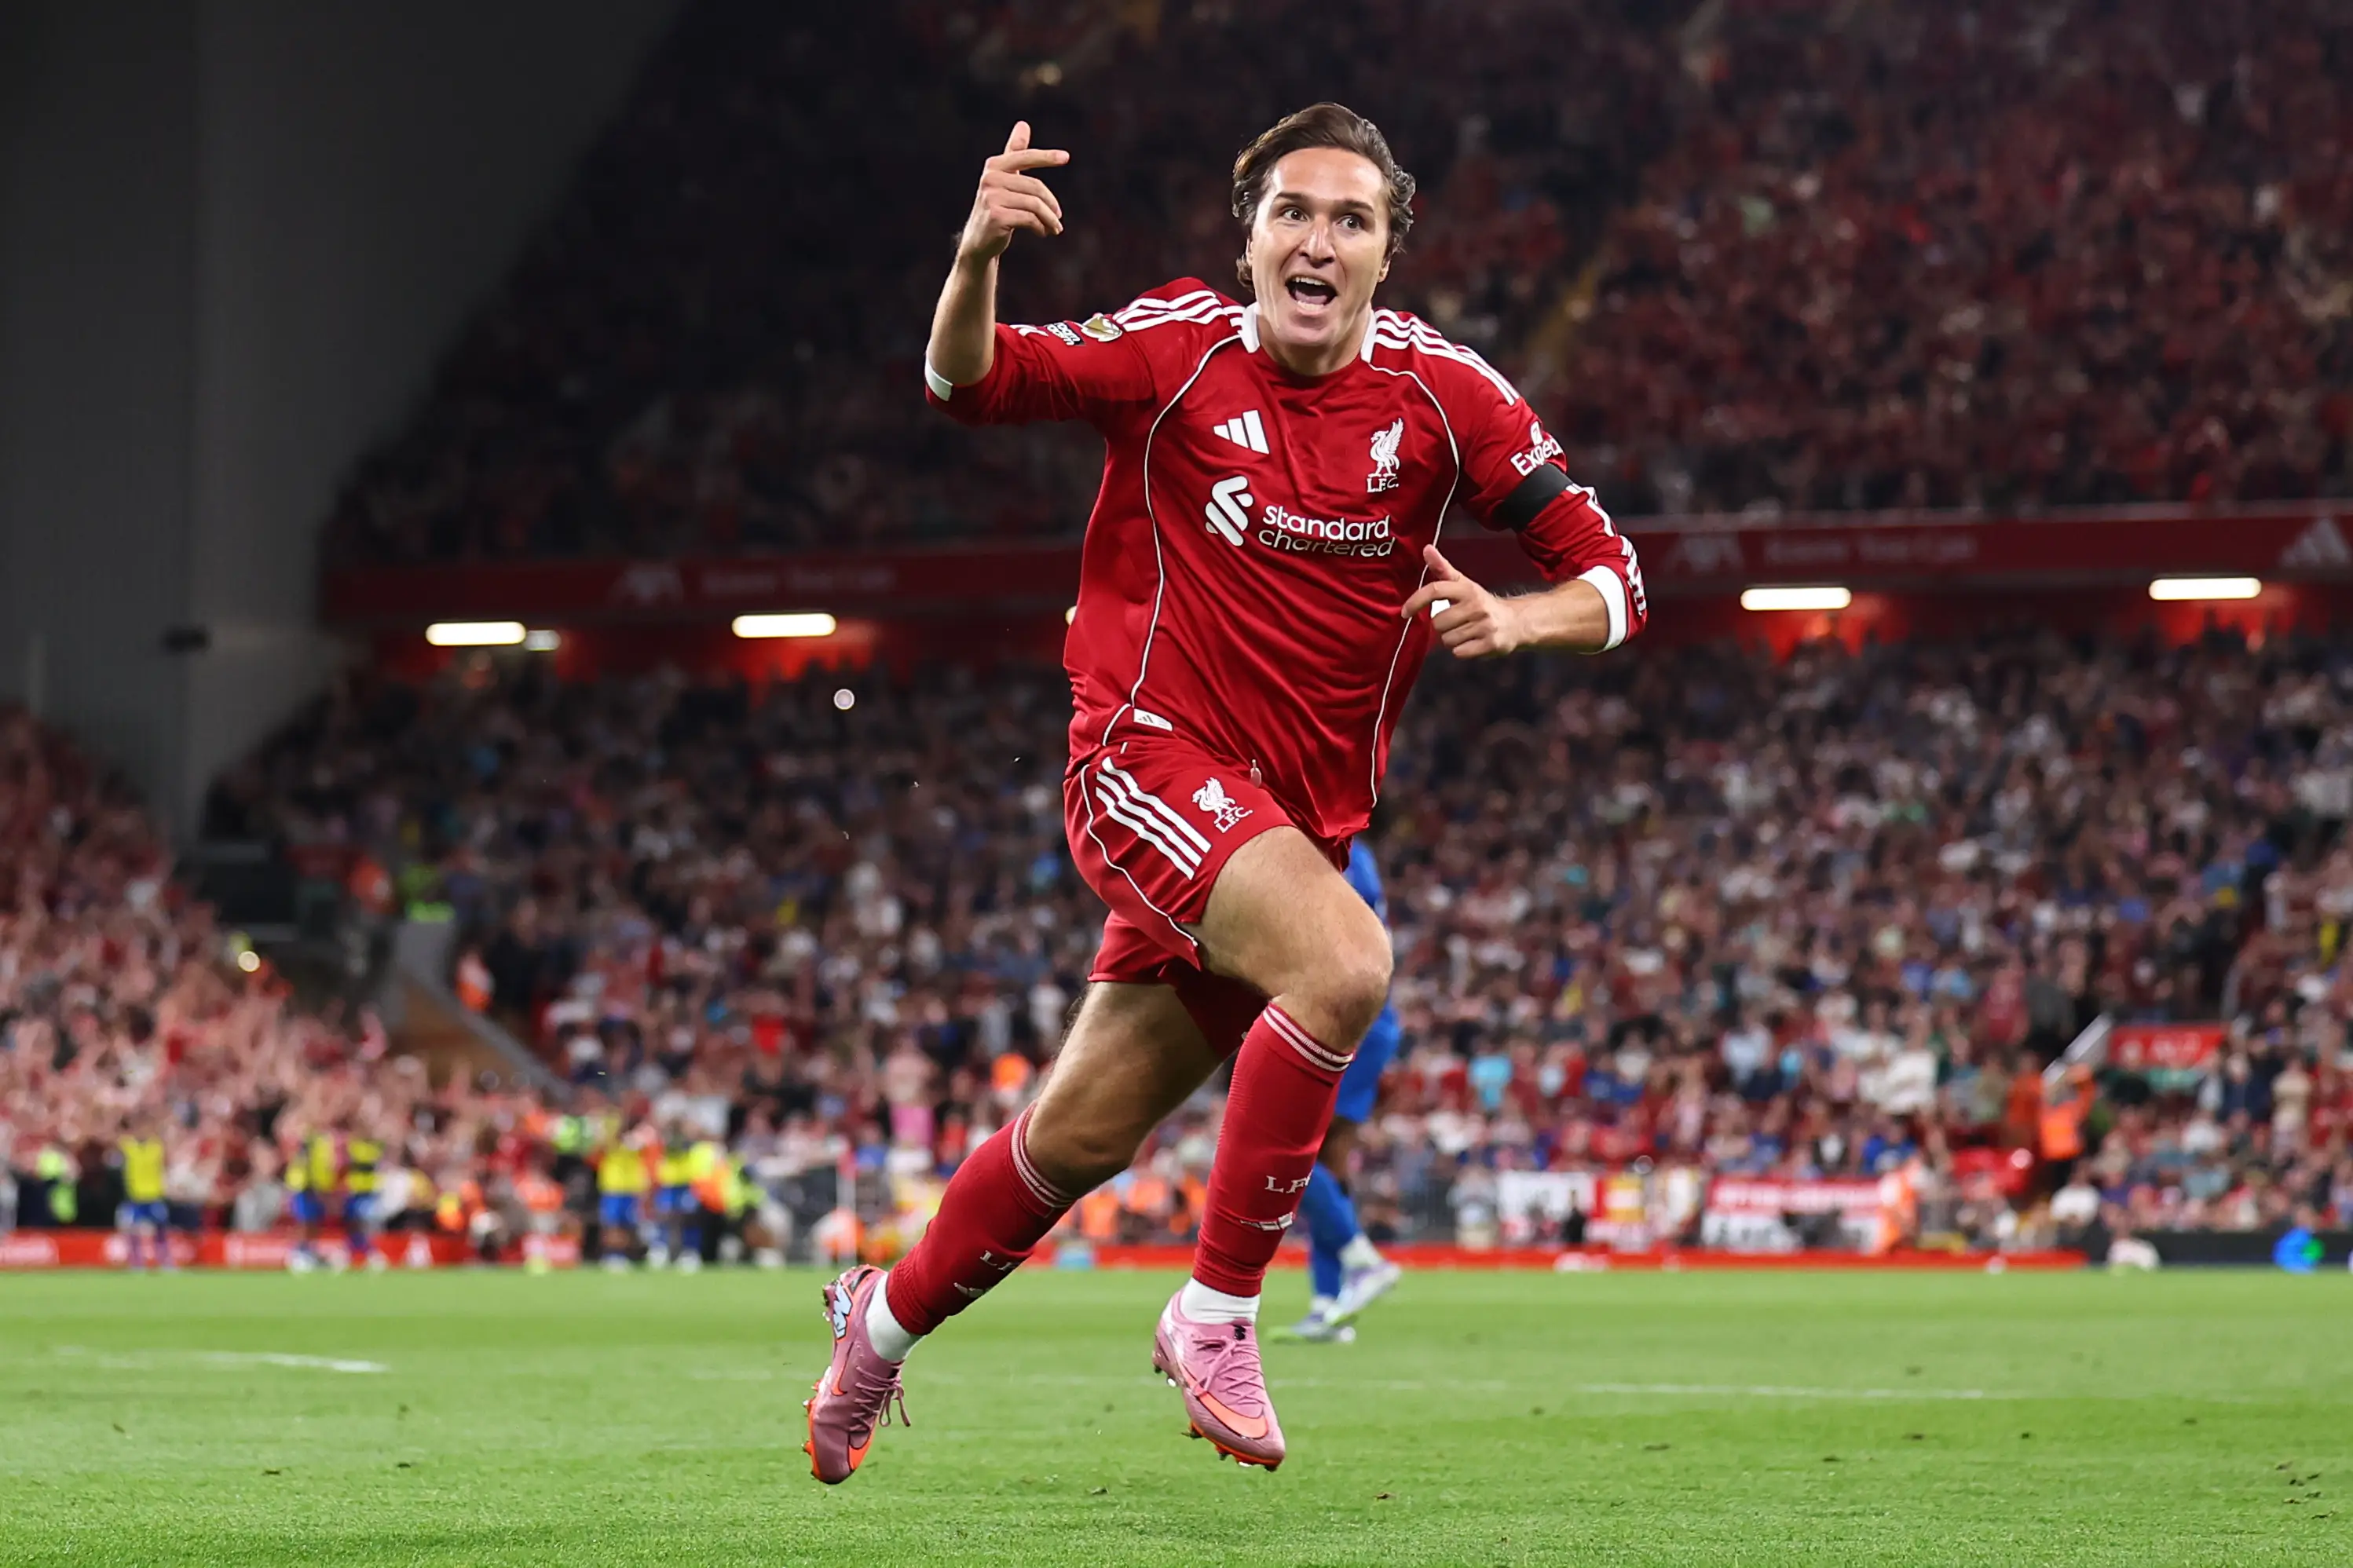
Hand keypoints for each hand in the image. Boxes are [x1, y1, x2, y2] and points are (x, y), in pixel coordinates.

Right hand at [958, 121, 1067, 263]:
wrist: (979, 241)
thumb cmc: (997, 207)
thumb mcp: (1005, 179)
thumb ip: (1014, 153)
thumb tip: (1023, 124)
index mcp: (994, 166)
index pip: (1025, 157)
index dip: (1046, 157)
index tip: (1066, 157)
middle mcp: (990, 178)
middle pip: (1034, 186)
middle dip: (1051, 204)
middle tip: (1059, 217)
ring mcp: (991, 197)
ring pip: (1034, 204)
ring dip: (1049, 219)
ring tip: (1055, 228)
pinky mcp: (996, 216)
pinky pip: (1029, 218)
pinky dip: (1040, 227)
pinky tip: (1042, 233)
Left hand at [1400, 544, 1522, 658]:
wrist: (1515, 622)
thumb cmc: (1480, 603)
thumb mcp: (1463, 584)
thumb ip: (1442, 568)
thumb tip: (1426, 548)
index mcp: (1467, 589)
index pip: (1435, 590)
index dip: (1416, 601)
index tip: (1404, 612)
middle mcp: (1476, 605)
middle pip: (1438, 622)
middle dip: (1442, 625)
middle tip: (1455, 622)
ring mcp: (1484, 625)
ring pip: (1447, 639)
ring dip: (1451, 639)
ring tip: (1465, 632)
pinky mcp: (1490, 644)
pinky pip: (1459, 652)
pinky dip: (1461, 650)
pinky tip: (1471, 642)